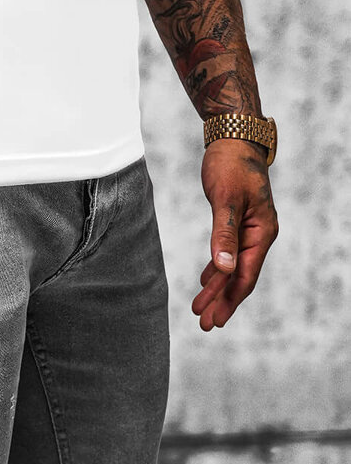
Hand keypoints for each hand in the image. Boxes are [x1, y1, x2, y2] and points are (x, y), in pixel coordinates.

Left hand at [192, 137, 278, 331]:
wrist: (234, 138)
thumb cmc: (230, 165)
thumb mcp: (225, 200)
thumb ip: (224, 235)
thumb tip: (223, 270)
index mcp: (262, 232)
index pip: (245, 275)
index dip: (229, 299)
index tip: (213, 320)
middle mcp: (260, 234)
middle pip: (240, 277)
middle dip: (222, 301)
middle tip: (204, 325)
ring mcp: (251, 230)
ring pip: (233, 268)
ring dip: (218, 290)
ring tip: (201, 310)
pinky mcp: (238, 224)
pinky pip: (229, 255)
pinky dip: (217, 270)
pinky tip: (207, 281)